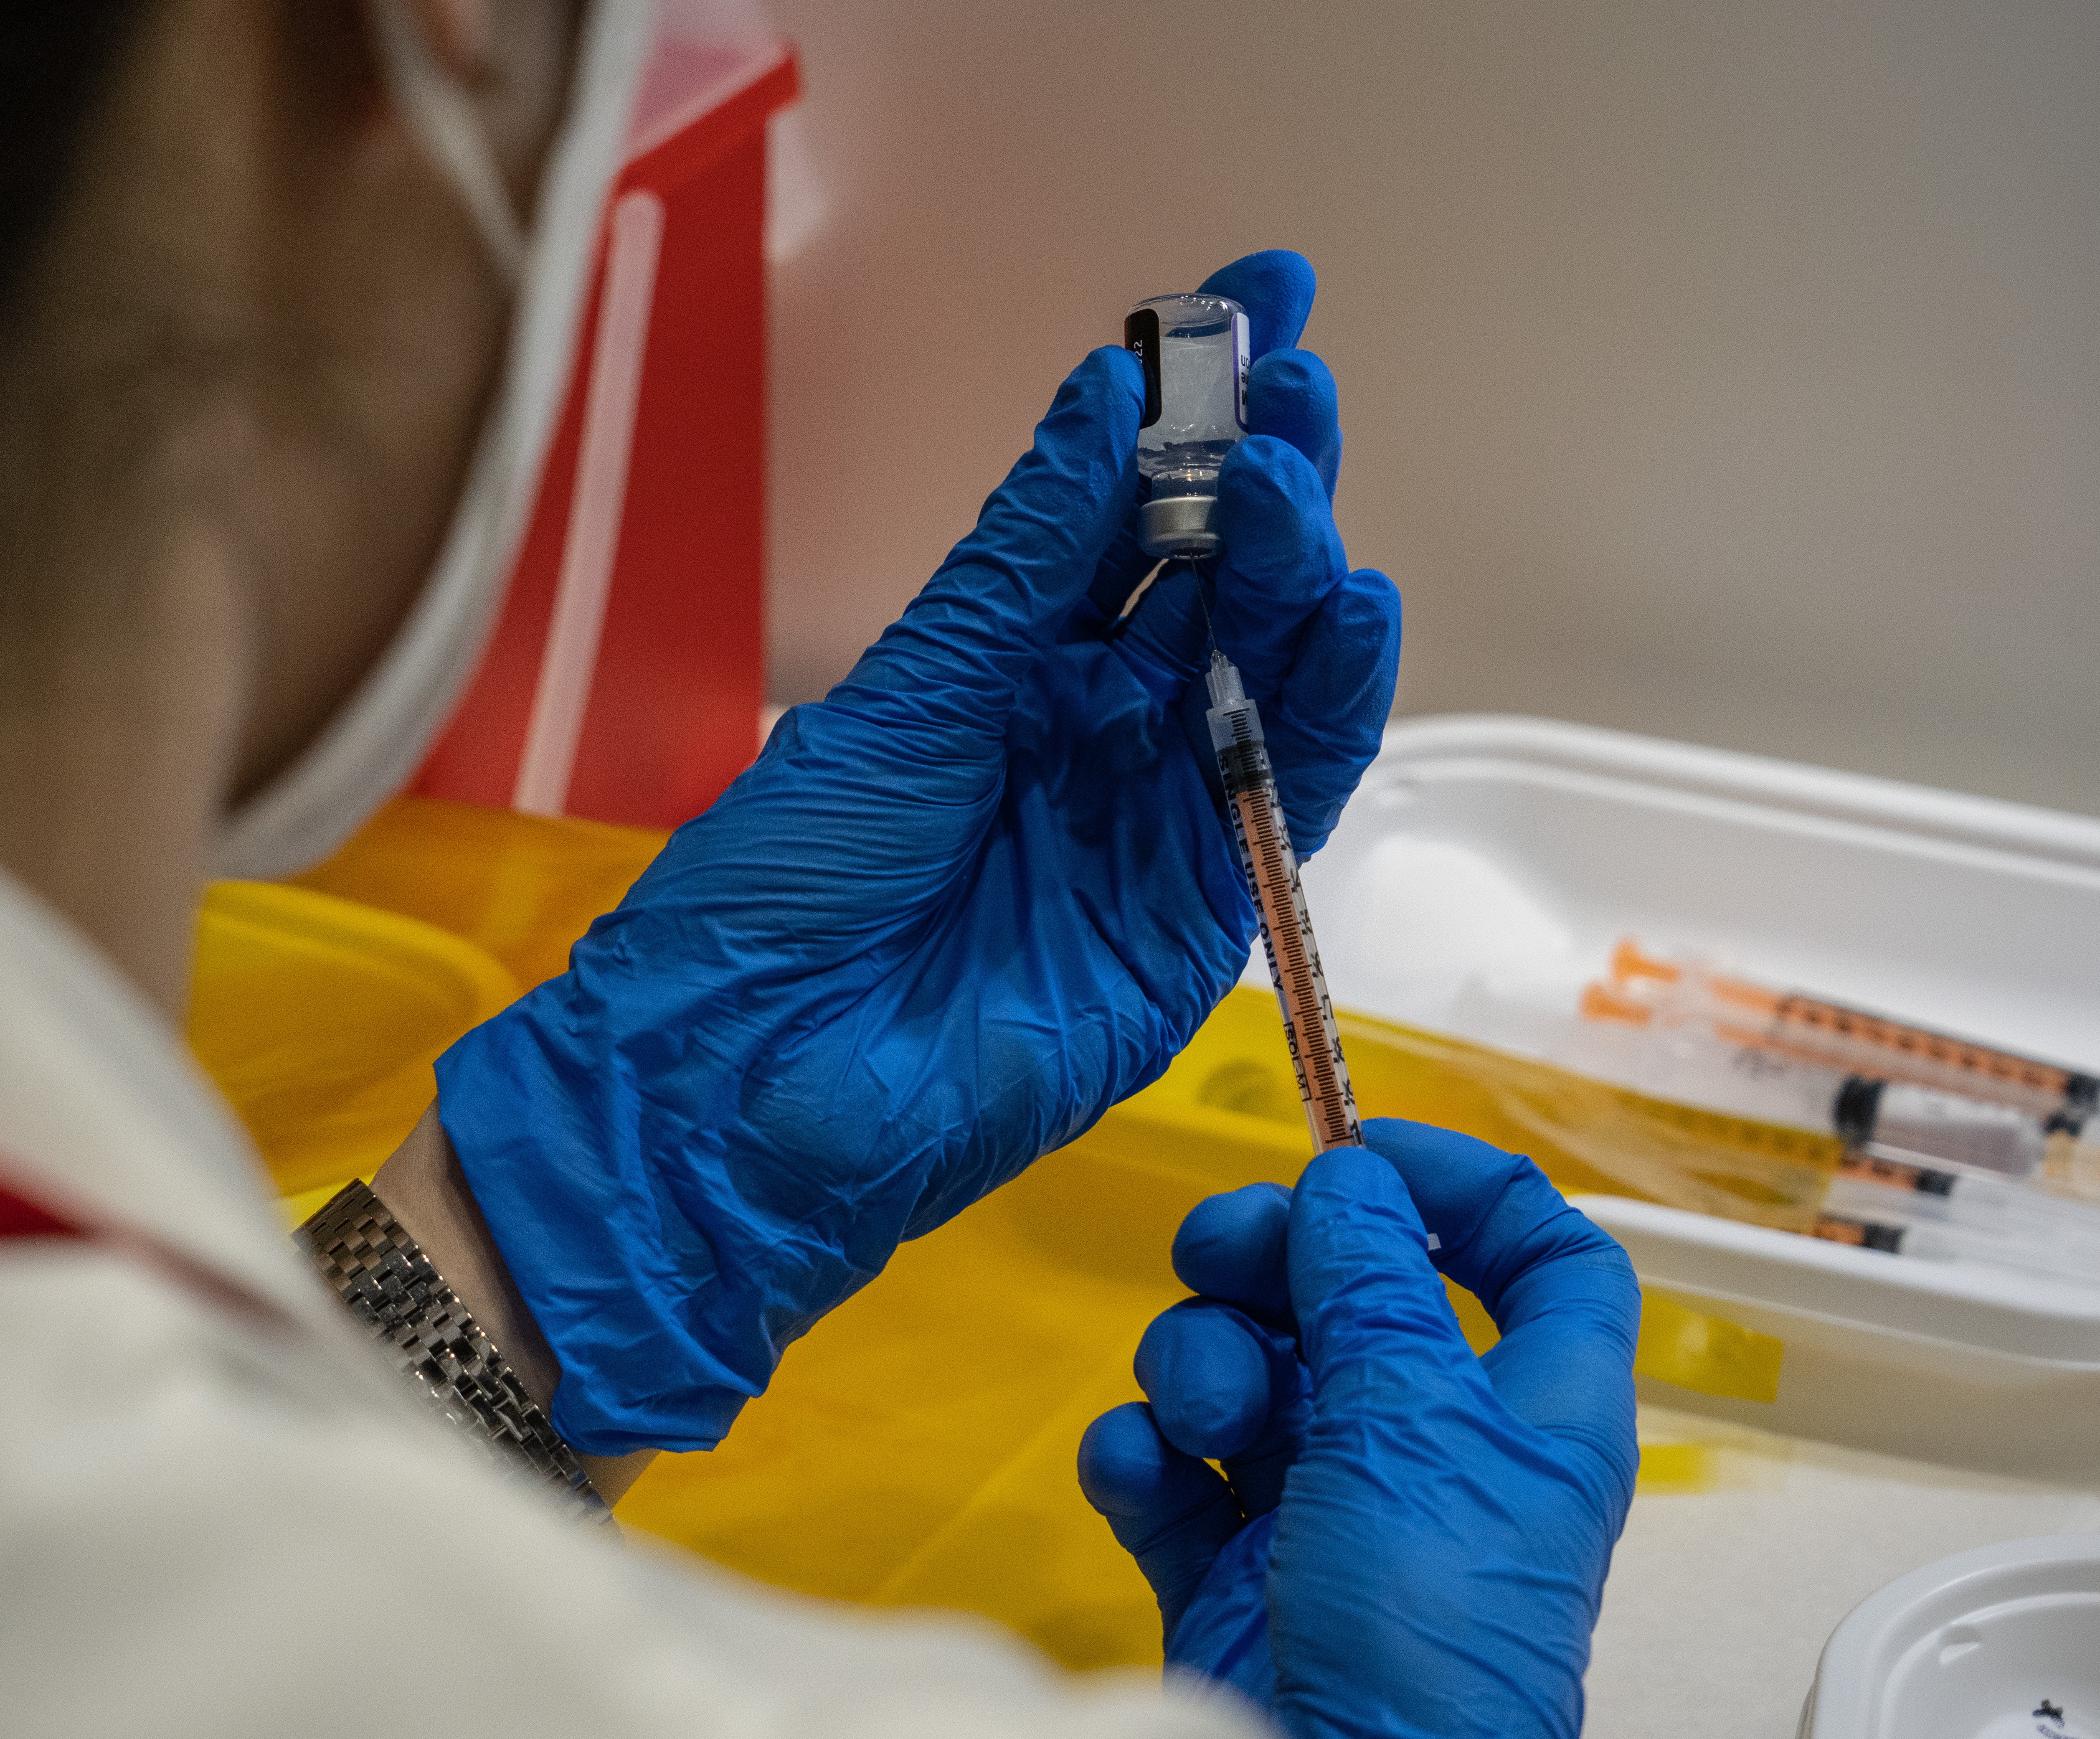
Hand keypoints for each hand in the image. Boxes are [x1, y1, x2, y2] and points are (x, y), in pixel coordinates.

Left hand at [432, 249, 1400, 1450]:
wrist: (749, 1082)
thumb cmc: (784, 889)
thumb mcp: (900, 698)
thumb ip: (1021, 567)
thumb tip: (1105, 404)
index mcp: (1008, 671)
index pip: (1128, 512)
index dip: (1194, 408)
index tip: (1258, 295)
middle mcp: (1093, 732)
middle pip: (1215, 581)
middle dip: (1261, 473)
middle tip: (1285, 381)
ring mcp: (1149, 819)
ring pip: (1264, 672)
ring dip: (1299, 568)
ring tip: (1297, 477)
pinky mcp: (1192, 917)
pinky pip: (1282, 794)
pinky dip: (1327, 704)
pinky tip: (1350, 611)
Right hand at [1078, 1124, 1640, 1738]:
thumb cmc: (1429, 1629)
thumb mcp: (1415, 1423)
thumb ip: (1373, 1284)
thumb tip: (1352, 1178)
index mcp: (1525, 1408)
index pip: (1538, 1259)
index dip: (1467, 1187)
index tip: (1366, 1147)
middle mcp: (1427, 1444)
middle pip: (1347, 1294)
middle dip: (1271, 1259)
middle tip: (1219, 1252)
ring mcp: (1320, 1505)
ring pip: (1246, 1367)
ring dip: (1203, 1362)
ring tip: (1203, 1414)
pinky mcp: (1229, 1565)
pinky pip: (1173, 1466)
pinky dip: (1147, 1455)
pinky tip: (1146, 1471)